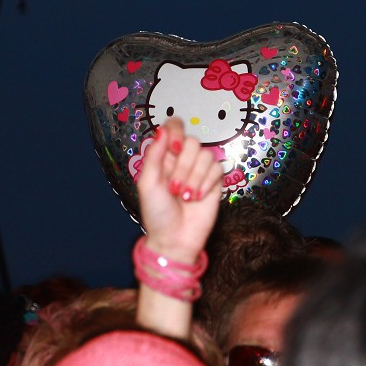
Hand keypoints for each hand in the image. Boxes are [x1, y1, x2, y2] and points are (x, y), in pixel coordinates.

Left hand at [137, 118, 222, 264]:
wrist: (175, 238)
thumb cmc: (157, 213)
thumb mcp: (147, 184)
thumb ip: (154, 155)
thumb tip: (162, 129)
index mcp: (164, 155)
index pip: (174, 126)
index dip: (177, 132)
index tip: (175, 149)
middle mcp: (183, 159)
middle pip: (193, 142)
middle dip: (184, 167)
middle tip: (174, 188)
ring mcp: (200, 169)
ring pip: (206, 155)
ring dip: (195, 178)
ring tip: (185, 196)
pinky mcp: (215, 180)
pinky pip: (217, 168)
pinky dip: (206, 184)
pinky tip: (197, 197)